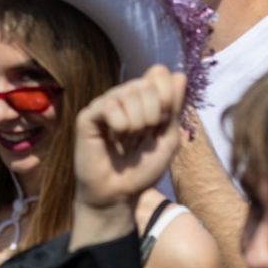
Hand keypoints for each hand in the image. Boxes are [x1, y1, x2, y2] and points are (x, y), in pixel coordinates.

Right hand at [74, 66, 186, 211]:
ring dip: (138, 121)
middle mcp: (123, 98)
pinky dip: (119, 123)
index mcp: (143, 101)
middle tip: (145, 132)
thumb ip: (174, 108)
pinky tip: (115, 136)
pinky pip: (109, 105)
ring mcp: (104, 105)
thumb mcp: (168, 139)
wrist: (120, 193)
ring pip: (127, 93)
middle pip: (145, 84)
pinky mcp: (88, 116)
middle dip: (154, 112)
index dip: (167, 92)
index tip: (166, 117)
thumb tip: (179, 75)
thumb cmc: (143, 169)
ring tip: (130, 137)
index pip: (158, 74)